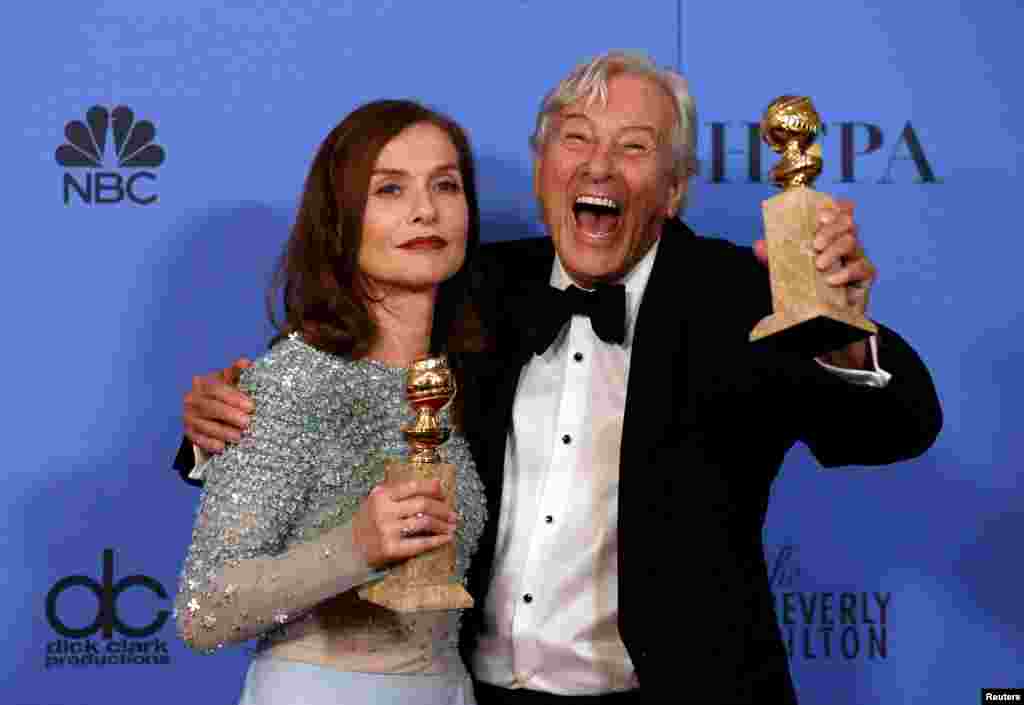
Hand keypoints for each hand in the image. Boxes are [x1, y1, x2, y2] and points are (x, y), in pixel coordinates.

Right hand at [183, 358, 254, 453]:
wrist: (207, 409)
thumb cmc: (223, 393)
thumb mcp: (229, 380)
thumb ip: (237, 372)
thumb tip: (245, 362)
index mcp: (203, 383)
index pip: (216, 388)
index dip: (233, 397)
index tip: (251, 406)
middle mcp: (192, 399)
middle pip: (210, 407)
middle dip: (229, 415)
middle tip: (247, 422)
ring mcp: (188, 416)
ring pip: (204, 425)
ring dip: (222, 431)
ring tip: (239, 436)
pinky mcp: (188, 432)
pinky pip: (197, 439)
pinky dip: (209, 443)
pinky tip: (222, 447)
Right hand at [351, 479, 457, 568]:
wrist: (348, 548)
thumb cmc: (368, 522)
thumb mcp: (377, 500)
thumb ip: (400, 492)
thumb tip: (436, 484)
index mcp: (381, 494)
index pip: (414, 486)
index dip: (433, 489)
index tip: (443, 494)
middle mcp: (384, 510)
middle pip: (423, 504)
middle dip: (443, 509)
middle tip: (452, 514)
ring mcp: (388, 530)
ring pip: (424, 522)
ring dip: (443, 524)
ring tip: (452, 526)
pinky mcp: (391, 549)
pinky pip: (420, 543)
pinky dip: (436, 541)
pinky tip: (446, 539)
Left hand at [754, 199, 876, 368]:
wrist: (820, 316)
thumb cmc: (807, 287)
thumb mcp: (787, 269)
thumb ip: (774, 257)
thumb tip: (758, 245)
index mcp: (828, 236)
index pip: (837, 212)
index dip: (834, 208)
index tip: (820, 215)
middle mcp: (844, 243)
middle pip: (847, 223)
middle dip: (831, 229)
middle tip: (815, 244)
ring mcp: (857, 257)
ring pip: (853, 242)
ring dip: (835, 250)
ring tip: (819, 265)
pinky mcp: (865, 276)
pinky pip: (862, 268)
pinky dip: (846, 272)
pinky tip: (831, 281)